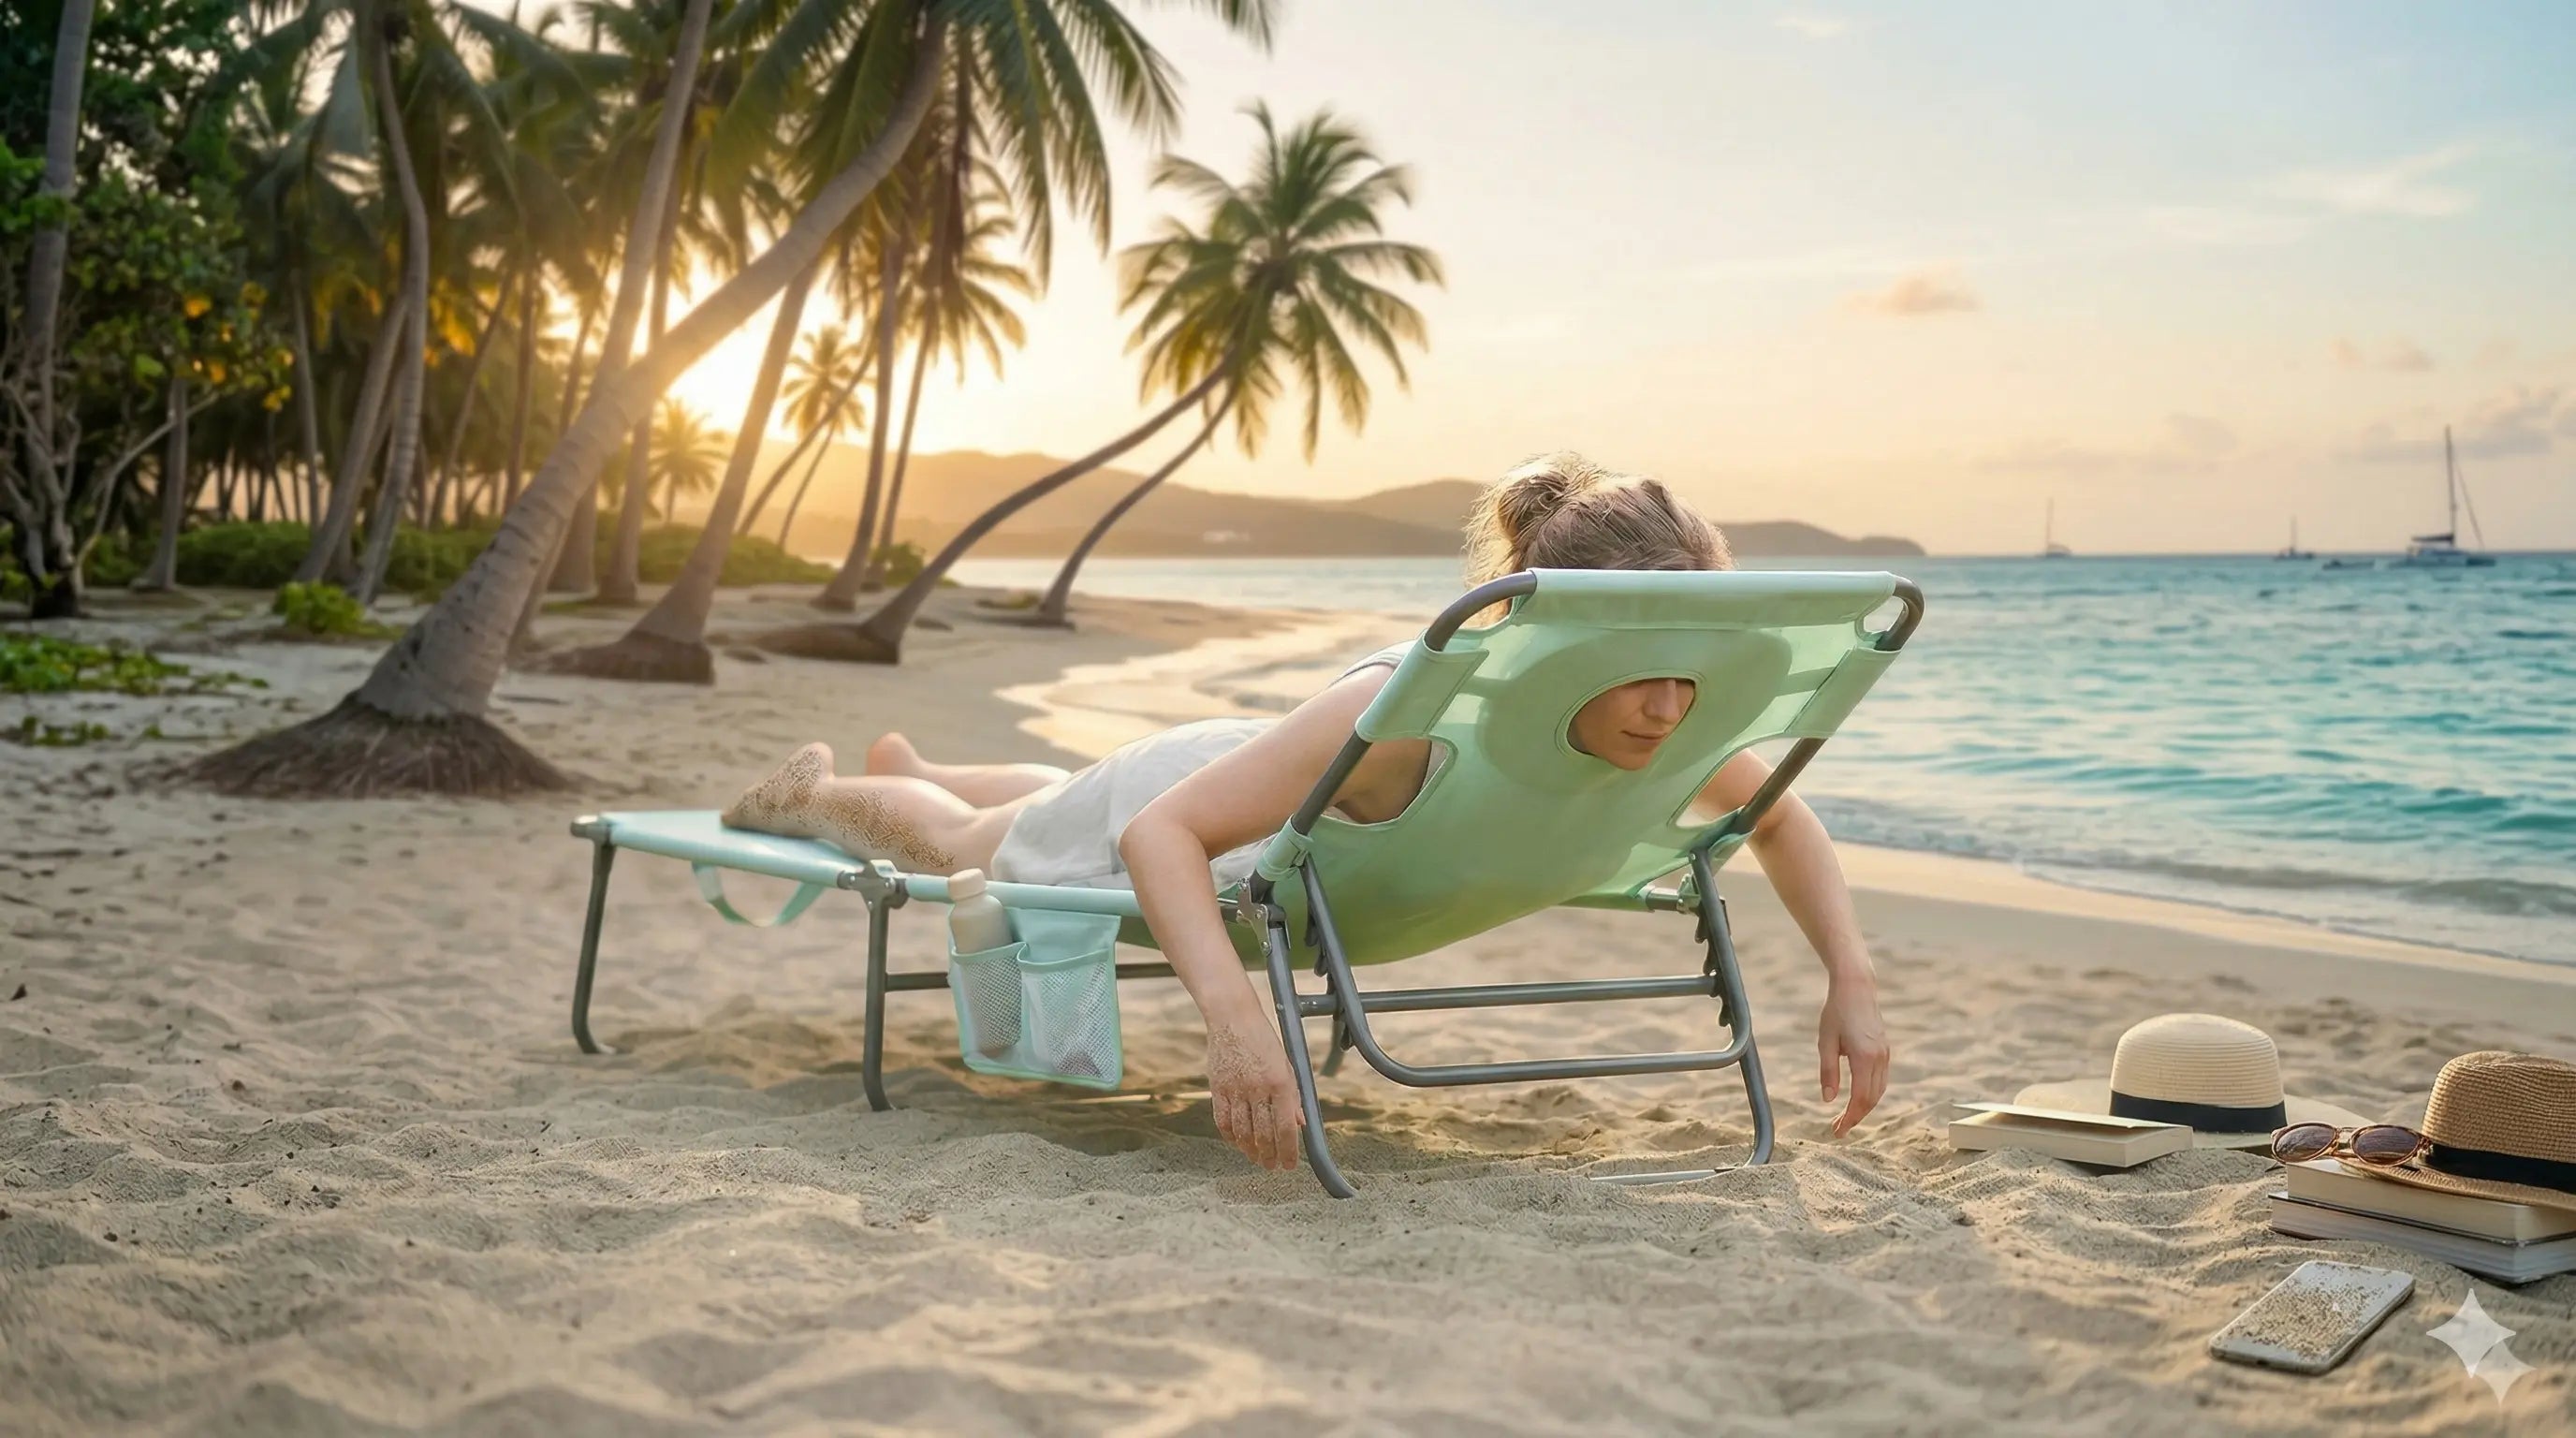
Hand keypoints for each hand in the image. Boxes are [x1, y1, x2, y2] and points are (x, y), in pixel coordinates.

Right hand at [1204, 1010, 1303, 1171]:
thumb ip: (1293, 1096)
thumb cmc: (1262, 1039)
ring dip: (1251, 1150)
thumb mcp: (1286, 1065)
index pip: (1285, 1127)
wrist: (1233, 1018)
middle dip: (1270, 1155)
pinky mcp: (1218, 1088)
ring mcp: (1236, 1089)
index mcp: (1280, 1082)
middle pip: (1264, 1134)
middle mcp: (1258, 1088)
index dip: (1288, 1151)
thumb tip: (1300, 1123)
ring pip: (1243, 1132)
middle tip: (1272, 1166)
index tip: (1290, 1164)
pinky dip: (1231, 1136)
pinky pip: (1223, 1120)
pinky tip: (1238, 1143)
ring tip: (1257, 1159)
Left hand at [1816, 976, 1889, 1136]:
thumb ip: (1828, 1072)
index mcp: (1864, 1057)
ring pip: (1879, 1091)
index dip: (1850, 1119)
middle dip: (1856, 1117)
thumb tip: (1829, 1100)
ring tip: (1846, 1117)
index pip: (1860, 1099)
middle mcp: (1879, 1058)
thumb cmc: (1836, 1012)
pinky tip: (1858, 1098)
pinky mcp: (1885, 1050)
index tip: (1838, 1132)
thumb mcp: (1825, 1041)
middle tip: (1838, 1129)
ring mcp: (1885, 1054)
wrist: (1857, 987)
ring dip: (1865, 1107)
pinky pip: (1881, 1079)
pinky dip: (1871, 1094)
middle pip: (1872, 1099)